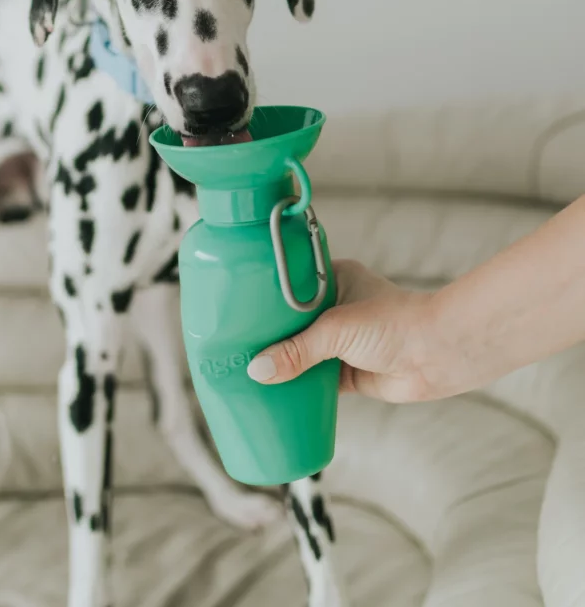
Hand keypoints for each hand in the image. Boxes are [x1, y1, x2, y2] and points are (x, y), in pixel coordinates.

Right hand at [247, 260, 440, 401]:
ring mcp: (343, 340)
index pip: (287, 285)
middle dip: (267, 335)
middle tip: (233, 343)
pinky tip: (274, 395)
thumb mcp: (337, 330)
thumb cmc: (396, 323)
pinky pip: (315, 380)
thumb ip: (297, 351)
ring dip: (282, 363)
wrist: (440, 354)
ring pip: (301, 352)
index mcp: (332, 278)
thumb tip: (258, 370)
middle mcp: (335, 306)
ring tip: (246, 371)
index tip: (235, 308)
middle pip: (290, 322)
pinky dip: (298, 387)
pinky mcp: (350, 371)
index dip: (262, 298)